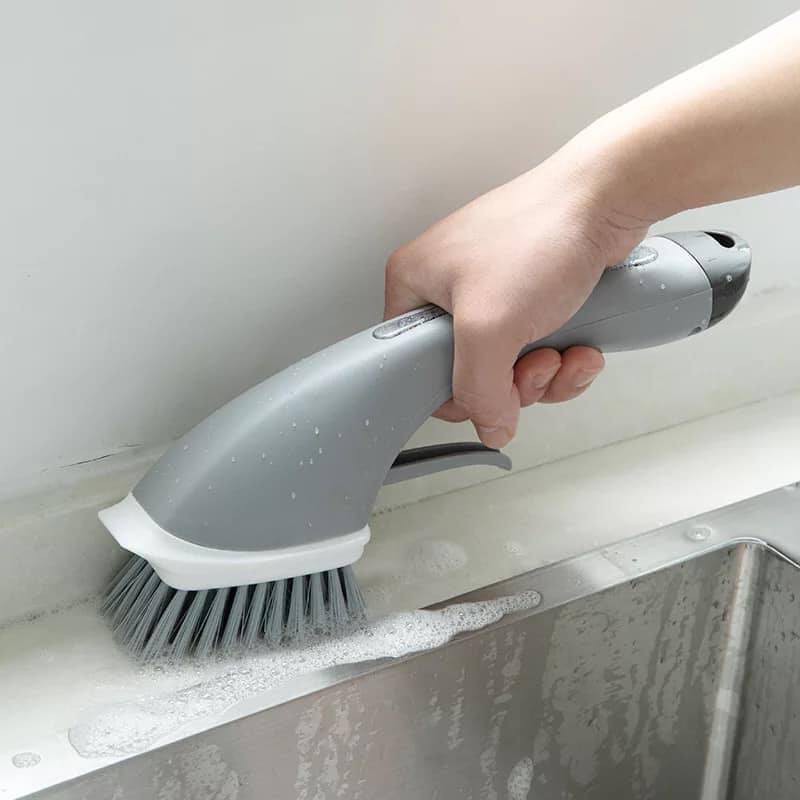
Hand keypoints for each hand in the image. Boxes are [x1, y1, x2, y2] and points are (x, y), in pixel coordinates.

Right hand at [384, 151, 649, 448]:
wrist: (609, 197)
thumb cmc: (542, 232)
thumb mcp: (490, 326)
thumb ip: (479, 390)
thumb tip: (489, 425)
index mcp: (416, 283)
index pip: (414, 365)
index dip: (455, 393)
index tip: (489, 394)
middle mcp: (450, 286)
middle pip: (470, 372)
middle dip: (514, 383)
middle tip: (535, 365)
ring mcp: (494, 290)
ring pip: (509, 366)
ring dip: (545, 375)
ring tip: (563, 353)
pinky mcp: (534, 295)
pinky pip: (540, 350)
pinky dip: (565, 360)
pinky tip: (582, 348)